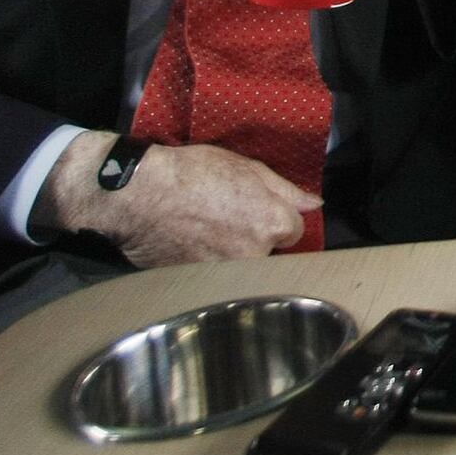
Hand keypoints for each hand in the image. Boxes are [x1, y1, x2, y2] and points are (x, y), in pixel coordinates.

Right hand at [32, 132, 320, 266]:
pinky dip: (209, 264)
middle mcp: (256, 255)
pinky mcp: (201, 287)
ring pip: (244, 266)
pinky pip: (217, 278)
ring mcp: (228, 275)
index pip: (294, 230)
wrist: (140, 194)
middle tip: (229, 219)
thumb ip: (286, 189)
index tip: (256, 208)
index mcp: (273, 224)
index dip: (275, 216)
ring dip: (233, 253)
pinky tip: (193, 243)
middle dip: (256, 238)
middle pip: (269, 251)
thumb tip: (314, 203)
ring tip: (208, 231)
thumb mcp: (247, 167)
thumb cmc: (193, 173)